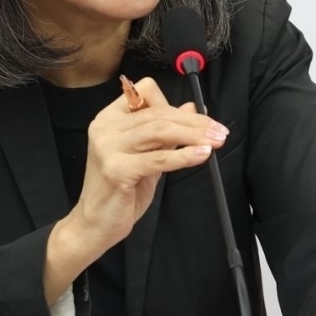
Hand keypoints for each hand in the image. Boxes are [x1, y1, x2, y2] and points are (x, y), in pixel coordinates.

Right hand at [44, 77, 227, 301]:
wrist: (95, 224)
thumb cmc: (120, 191)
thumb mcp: (146, 156)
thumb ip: (165, 132)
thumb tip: (191, 108)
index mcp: (110, 118)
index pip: (145, 92)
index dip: (173, 102)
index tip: (199, 118)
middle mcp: (105, 127)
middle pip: (158, 113)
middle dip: (194, 121)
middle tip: (219, 131)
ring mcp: (108, 147)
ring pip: (159, 130)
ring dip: (193, 135)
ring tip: (215, 141)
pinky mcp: (116, 169)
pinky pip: (157, 158)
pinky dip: (183, 156)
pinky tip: (201, 155)